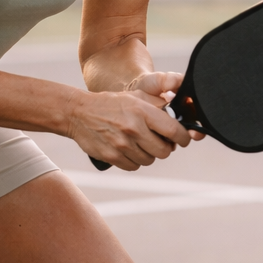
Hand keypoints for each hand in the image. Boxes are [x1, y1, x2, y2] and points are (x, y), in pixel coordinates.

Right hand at [67, 70, 196, 170]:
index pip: (173, 130)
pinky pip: (133, 166)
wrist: (79, 113)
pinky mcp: (112, 156)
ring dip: (148, 154)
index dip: (183, 138)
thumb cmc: (111, 104)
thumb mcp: (137, 96)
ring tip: (140, 143)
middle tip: (159, 142)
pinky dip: (134, 161)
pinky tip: (129, 150)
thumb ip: (158, 105)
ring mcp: (122, 144)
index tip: (183, 139)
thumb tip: (179, 116)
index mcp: (143, 111)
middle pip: (164, 151)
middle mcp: (134, 129)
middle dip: (165, 148)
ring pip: (149, 160)